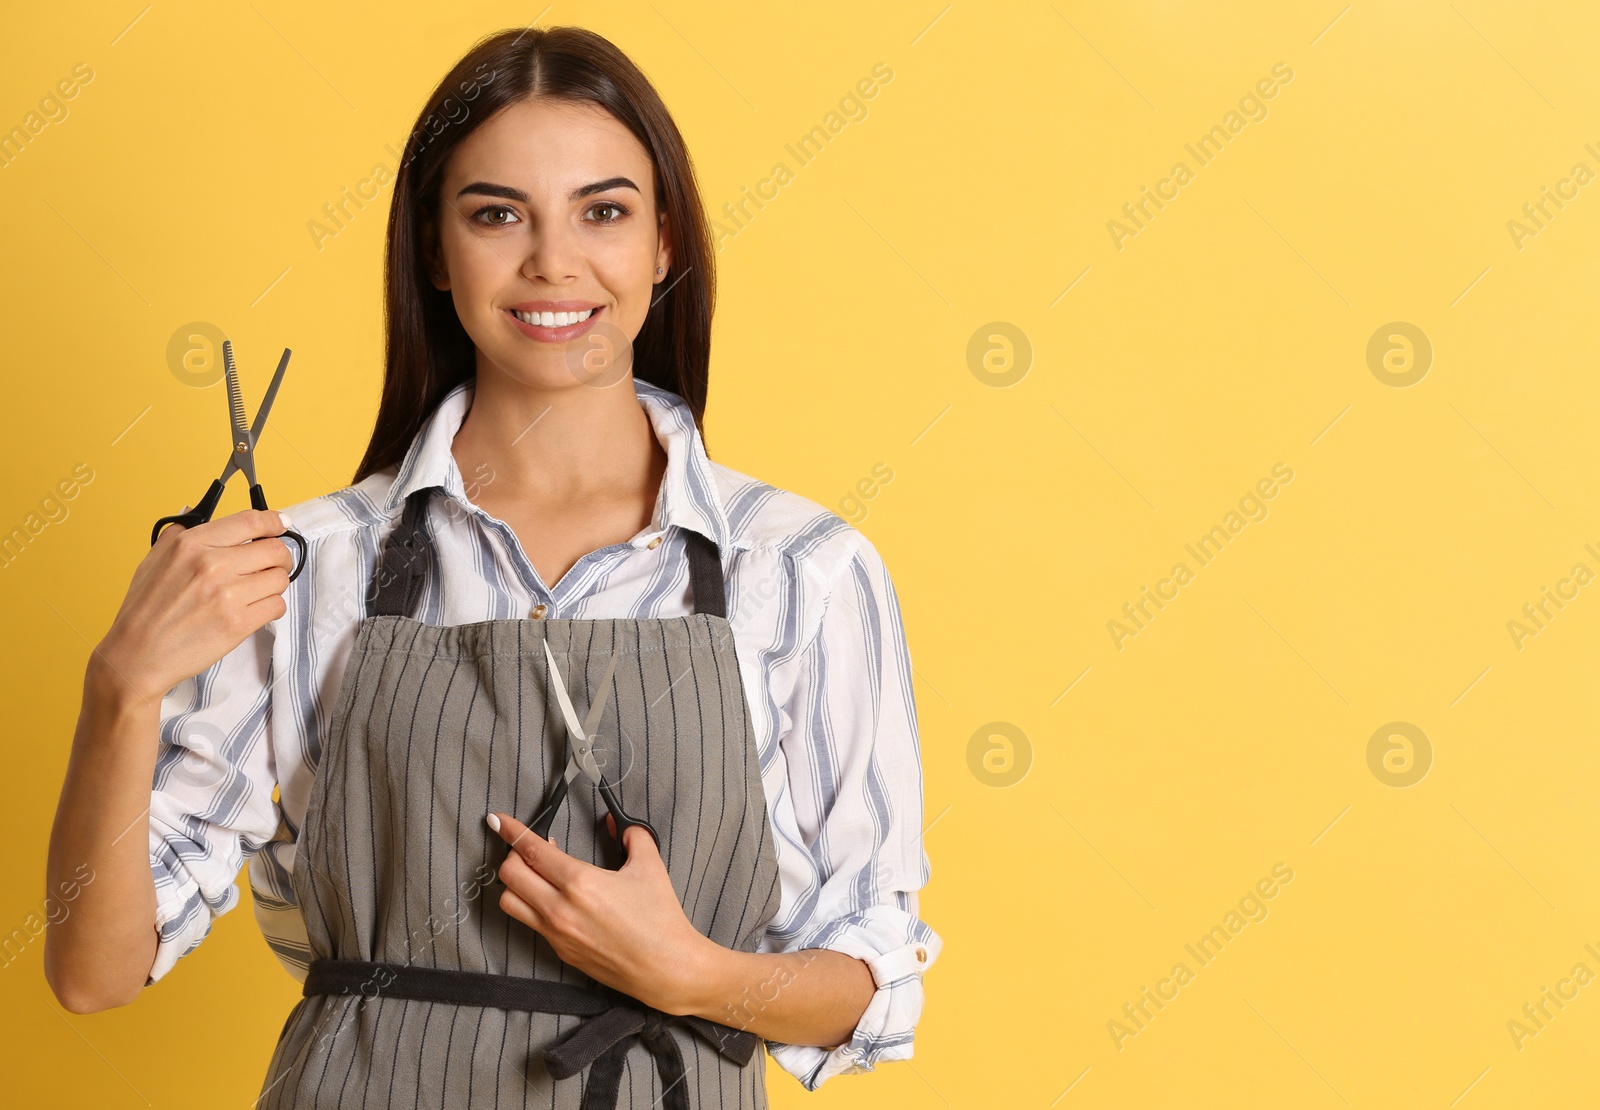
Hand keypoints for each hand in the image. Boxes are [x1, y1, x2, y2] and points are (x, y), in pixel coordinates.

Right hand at [95, 509, 296, 704]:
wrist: (137, 655)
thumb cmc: (144, 610)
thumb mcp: (154, 560)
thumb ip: (179, 534)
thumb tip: (196, 512)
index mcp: (192, 544)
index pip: (251, 521)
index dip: (274, 522)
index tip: (281, 524)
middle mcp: (211, 565)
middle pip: (274, 550)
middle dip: (280, 557)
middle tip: (271, 566)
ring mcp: (227, 595)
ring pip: (280, 579)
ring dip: (274, 585)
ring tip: (256, 592)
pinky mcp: (238, 623)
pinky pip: (277, 606)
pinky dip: (271, 608)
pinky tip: (253, 611)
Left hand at [487, 809, 711, 1014]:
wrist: (665, 968)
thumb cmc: (659, 919)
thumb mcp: (650, 867)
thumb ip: (632, 836)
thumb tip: (616, 822)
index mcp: (580, 882)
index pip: (531, 850)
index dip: (511, 830)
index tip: (498, 819)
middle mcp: (560, 908)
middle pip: (509, 874)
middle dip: (513, 854)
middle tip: (531, 848)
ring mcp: (556, 933)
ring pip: (510, 902)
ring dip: (516, 883)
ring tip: (537, 875)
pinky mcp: (560, 951)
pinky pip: (530, 923)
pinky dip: (532, 906)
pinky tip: (554, 900)